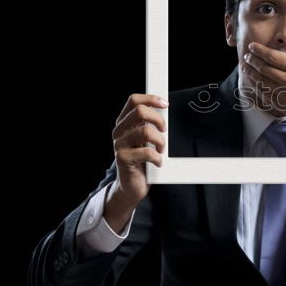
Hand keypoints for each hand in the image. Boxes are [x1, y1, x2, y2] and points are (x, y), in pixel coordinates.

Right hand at [106, 94, 167, 231]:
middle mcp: (119, 131)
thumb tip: (164, 108)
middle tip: (164, 131)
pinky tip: (157, 162)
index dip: (151, 99)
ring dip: (160, 141)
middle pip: (139, 111)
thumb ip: (151, 124)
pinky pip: (146, 152)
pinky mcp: (122, 158)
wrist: (131, 186)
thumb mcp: (146, 139)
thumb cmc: (142, 160)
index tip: (166, 104)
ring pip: (146, 131)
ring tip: (161, 150)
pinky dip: (157, 157)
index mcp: (125, 123)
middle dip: (158, 119)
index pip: (134, 100)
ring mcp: (119, 144)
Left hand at [241, 28, 285, 123]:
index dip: (260, 51)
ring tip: (245, 66)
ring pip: (261, 82)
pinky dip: (255, 87)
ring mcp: (284, 94)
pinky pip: (264, 95)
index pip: (274, 57)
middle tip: (247, 56)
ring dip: (251, 73)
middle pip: (264, 68)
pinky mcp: (281, 105)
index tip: (252, 46)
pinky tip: (251, 82)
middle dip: (253, 60)